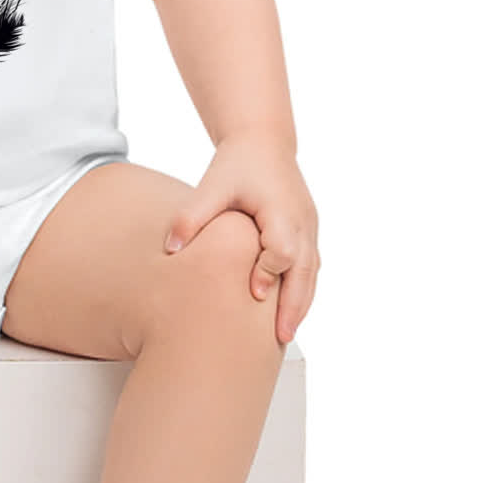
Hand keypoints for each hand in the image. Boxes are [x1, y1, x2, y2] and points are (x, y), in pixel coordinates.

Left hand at [163, 132, 319, 343]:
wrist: (263, 144)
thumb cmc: (236, 165)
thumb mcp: (211, 185)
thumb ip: (192, 216)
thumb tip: (170, 249)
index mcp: (282, 210)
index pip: (283, 249)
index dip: (269, 272)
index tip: (254, 294)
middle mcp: (303, 221)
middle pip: (305, 270)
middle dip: (294, 305)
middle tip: (280, 338)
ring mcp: (310, 228)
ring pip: (311, 273)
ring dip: (301, 304)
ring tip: (284, 336)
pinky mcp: (307, 233)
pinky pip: (309, 267)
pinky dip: (301, 291)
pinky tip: (286, 314)